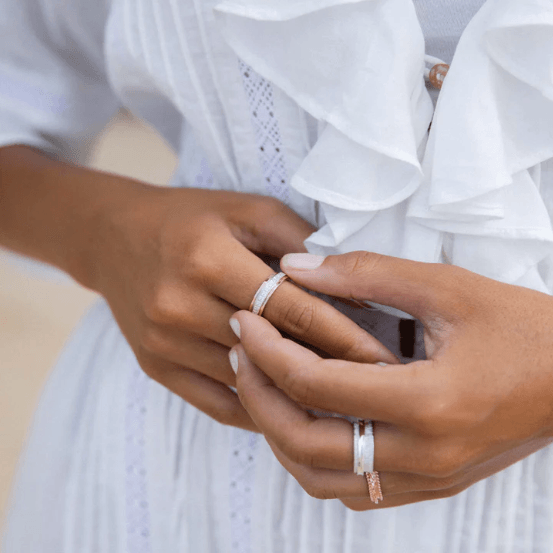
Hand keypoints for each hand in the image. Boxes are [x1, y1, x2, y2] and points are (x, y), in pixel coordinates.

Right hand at [94, 192, 396, 431]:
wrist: (115, 238)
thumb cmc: (191, 218)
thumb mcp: (246, 210)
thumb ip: (297, 241)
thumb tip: (348, 285)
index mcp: (208, 260)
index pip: (292, 308)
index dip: (345, 336)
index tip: (384, 360)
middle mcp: (180, 306)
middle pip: (273, 350)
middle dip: (331, 370)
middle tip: (378, 388)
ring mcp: (163, 343)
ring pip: (248, 384)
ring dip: (297, 396)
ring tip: (344, 404)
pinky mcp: (155, 367)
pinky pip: (218, 402)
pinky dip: (259, 410)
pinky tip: (293, 412)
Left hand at [230, 251, 552, 505]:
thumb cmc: (523, 327)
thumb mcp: (447, 287)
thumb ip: (365, 273)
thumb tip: (296, 267)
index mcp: (431, 402)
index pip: (318, 386)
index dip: (269, 352)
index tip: (246, 321)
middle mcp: (425, 455)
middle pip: (306, 444)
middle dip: (259, 398)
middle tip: (240, 356)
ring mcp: (427, 479)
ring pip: (322, 479)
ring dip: (279, 435)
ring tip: (261, 386)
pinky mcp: (431, 484)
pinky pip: (353, 488)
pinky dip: (313, 457)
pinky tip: (305, 418)